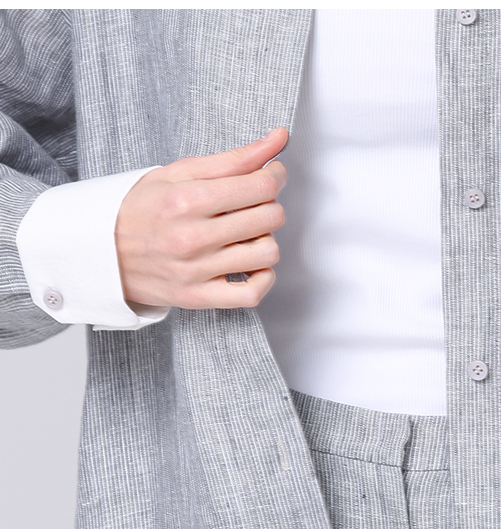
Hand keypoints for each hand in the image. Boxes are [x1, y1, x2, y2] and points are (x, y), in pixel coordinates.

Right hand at [115, 127, 288, 309]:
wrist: (102, 252)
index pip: (260, 186)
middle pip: (269, 218)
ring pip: (267, 254)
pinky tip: (251, 265)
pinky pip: (252, 294)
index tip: (271, 175)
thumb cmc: (141, 210)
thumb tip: (279, 139)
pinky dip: (263, 278)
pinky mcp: (198, 297)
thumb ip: (232, 159)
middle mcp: (192, 236)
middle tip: (254, 205)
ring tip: (248, 235)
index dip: (275, 176)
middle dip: (270, 206)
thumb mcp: (179, 173)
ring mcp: (196, 271)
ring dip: (266, 241)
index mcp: (187, 199)